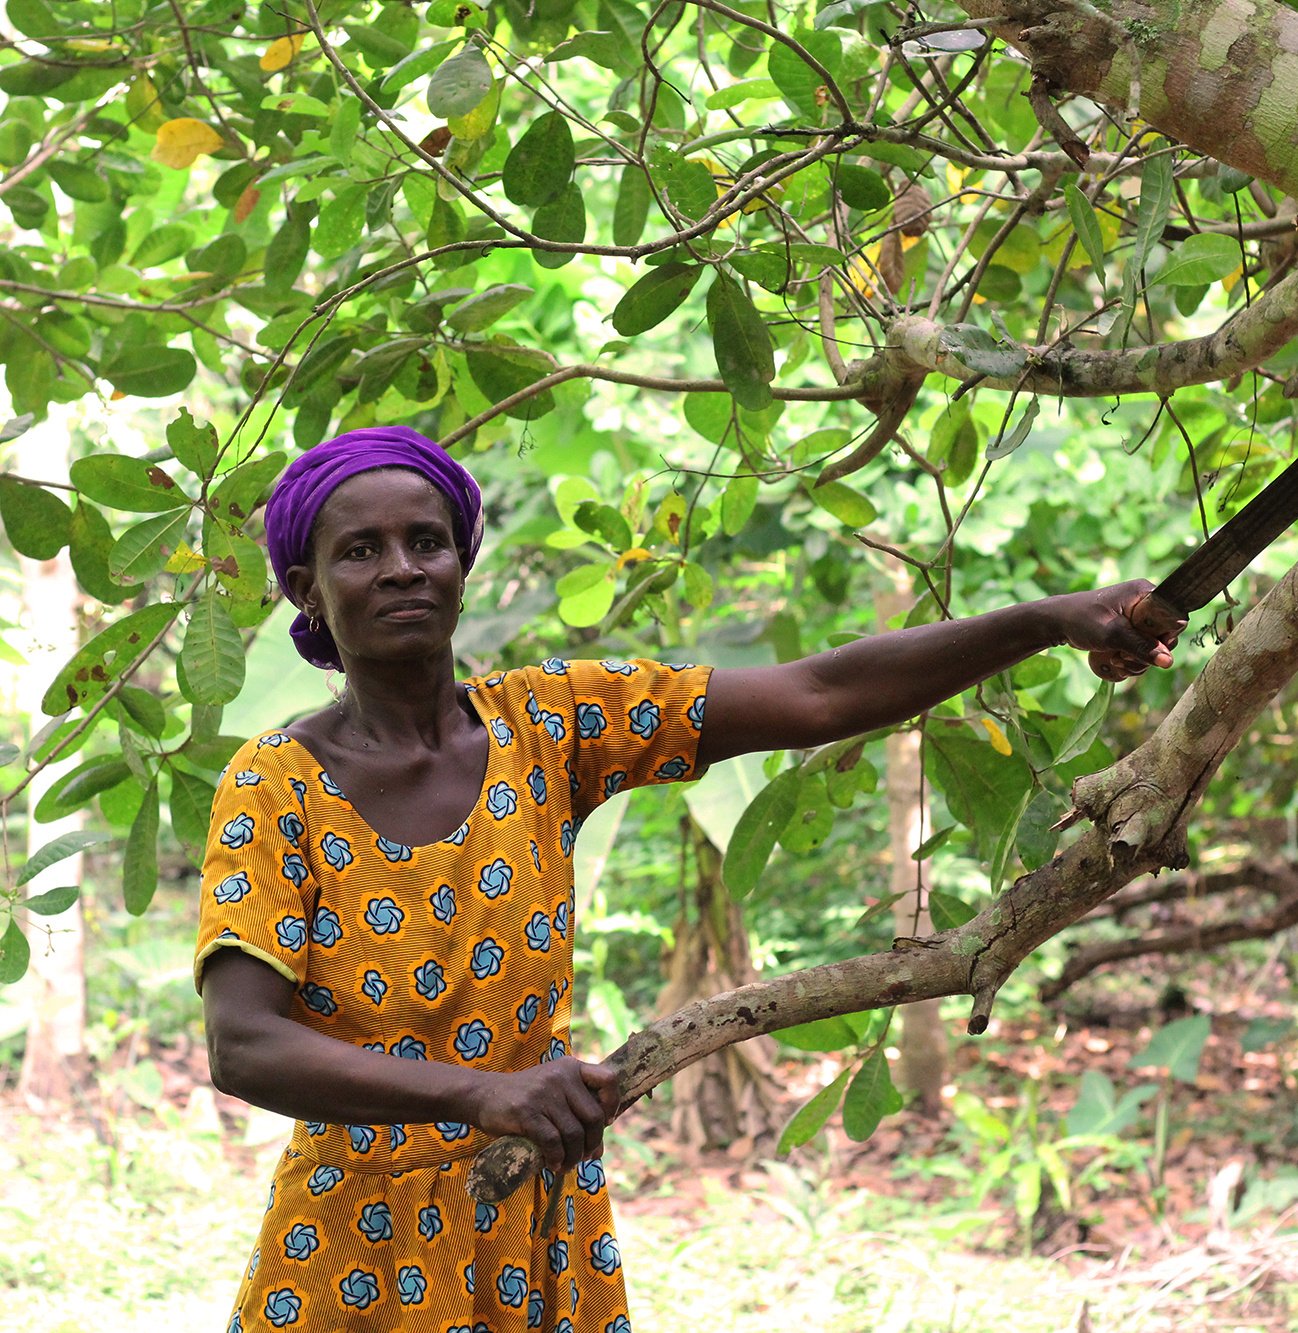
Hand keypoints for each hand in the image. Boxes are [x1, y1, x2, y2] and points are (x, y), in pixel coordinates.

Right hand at [473, 1057, 619, 1172]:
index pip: (609, 1079)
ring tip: (565, 1165)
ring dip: (573, 1157)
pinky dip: (556, 1159)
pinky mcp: (527, 1112)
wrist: (483, 1094)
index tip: (604, 1122)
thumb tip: (598, 1152)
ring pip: (574, 1134)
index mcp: (571, 1067)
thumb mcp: (553, 1092)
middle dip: (592, 1143)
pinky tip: (552, 1165)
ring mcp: (544, 1093)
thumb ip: (576, 1111)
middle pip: (593, 1117)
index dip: (612, 1104)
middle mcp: (561, 1076)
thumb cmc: (525, 1098)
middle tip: (583, 1157)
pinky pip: (553, 1142)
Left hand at [1049, 581, 1184, 680]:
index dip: (1165, 638)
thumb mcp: (1112, 634)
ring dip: (1136, 662)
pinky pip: (1141, 652)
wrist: (1057, 622)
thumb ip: (1141, 647)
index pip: (1174, 618)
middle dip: (1146, 654)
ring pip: (1153, 650)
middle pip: (1165, 638)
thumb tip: (1169, 661)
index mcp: (1146, 594)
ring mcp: (1138, 620)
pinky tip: (1114, 662)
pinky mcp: (1130, 632)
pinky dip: (1130, 662)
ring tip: (1115, 660)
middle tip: (1123, 657)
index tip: (1145, 648)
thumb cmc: (1082, 620)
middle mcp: (1146, 605)